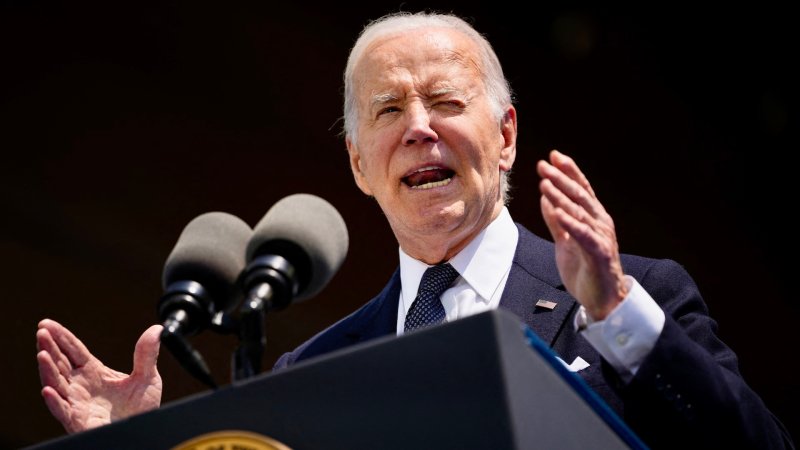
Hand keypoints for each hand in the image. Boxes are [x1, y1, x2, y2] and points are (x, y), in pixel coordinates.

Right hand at [36, 319, 162, 432]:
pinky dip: (54, 401)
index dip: (60, 337)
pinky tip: (47, 390)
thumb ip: (147, 355)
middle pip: (61, 363)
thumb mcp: (147, 378)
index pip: (73, 350)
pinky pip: (63, 411)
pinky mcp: (78, 421)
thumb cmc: (141, 409)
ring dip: (47, 370)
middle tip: (41, 332)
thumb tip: (157, 329)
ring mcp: (78, 403)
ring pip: (56, 385)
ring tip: (42, 354)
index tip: (47, 324)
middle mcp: (81, 386)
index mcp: (94, 372)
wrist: (142, 432)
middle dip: (49, 348)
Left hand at [536, 149, 627, 319]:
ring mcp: (601, 238)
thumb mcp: (565, 242)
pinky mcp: (599, 254)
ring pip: (580, 212)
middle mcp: (600, 223)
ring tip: (545, 183)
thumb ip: (557, 221)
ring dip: (562, 197)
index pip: (581, 189)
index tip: (553, 156)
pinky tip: (558, 212)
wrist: (602, 300)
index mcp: (593, 218)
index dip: (568, 171)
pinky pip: (583, 235)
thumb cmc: (585, 270)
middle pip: (580, 196)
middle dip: (561, 178)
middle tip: (544, 165)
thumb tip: (546, 199)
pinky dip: (571, 223)